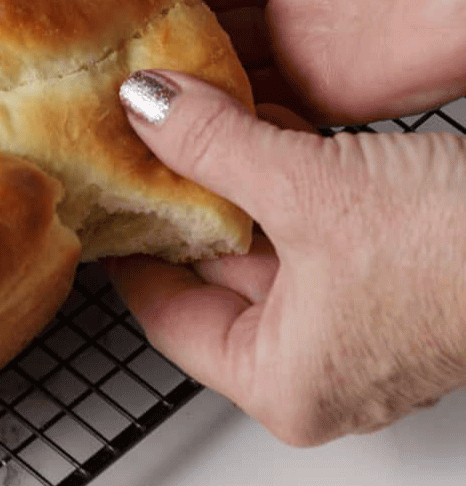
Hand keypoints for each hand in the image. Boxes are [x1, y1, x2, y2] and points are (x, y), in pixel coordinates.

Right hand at [62, 0, 465, 126]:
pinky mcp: (316, 97)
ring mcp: (293, 39)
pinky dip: (205, 122)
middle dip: (126, 27)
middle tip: (61, 47)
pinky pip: (246, 114)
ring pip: (204, 67)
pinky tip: (158, 124)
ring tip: (89, 91)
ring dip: (158, 78)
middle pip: (180, 11)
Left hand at [108, 69, 465, 444]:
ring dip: (233, 177)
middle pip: (212, 271)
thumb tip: (147, 109)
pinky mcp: (389, 282)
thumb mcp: (313, 189)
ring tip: (188, 116)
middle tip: (138, 138)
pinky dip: (284, 178)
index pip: (163, 314)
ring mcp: (355, 325)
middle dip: (182, 197)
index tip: (100, 193)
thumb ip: (215, 146)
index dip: (127, 244)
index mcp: (280, 380)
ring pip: (264, 241)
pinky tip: (259, 121)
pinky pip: (311, 227)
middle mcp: (315, 364)